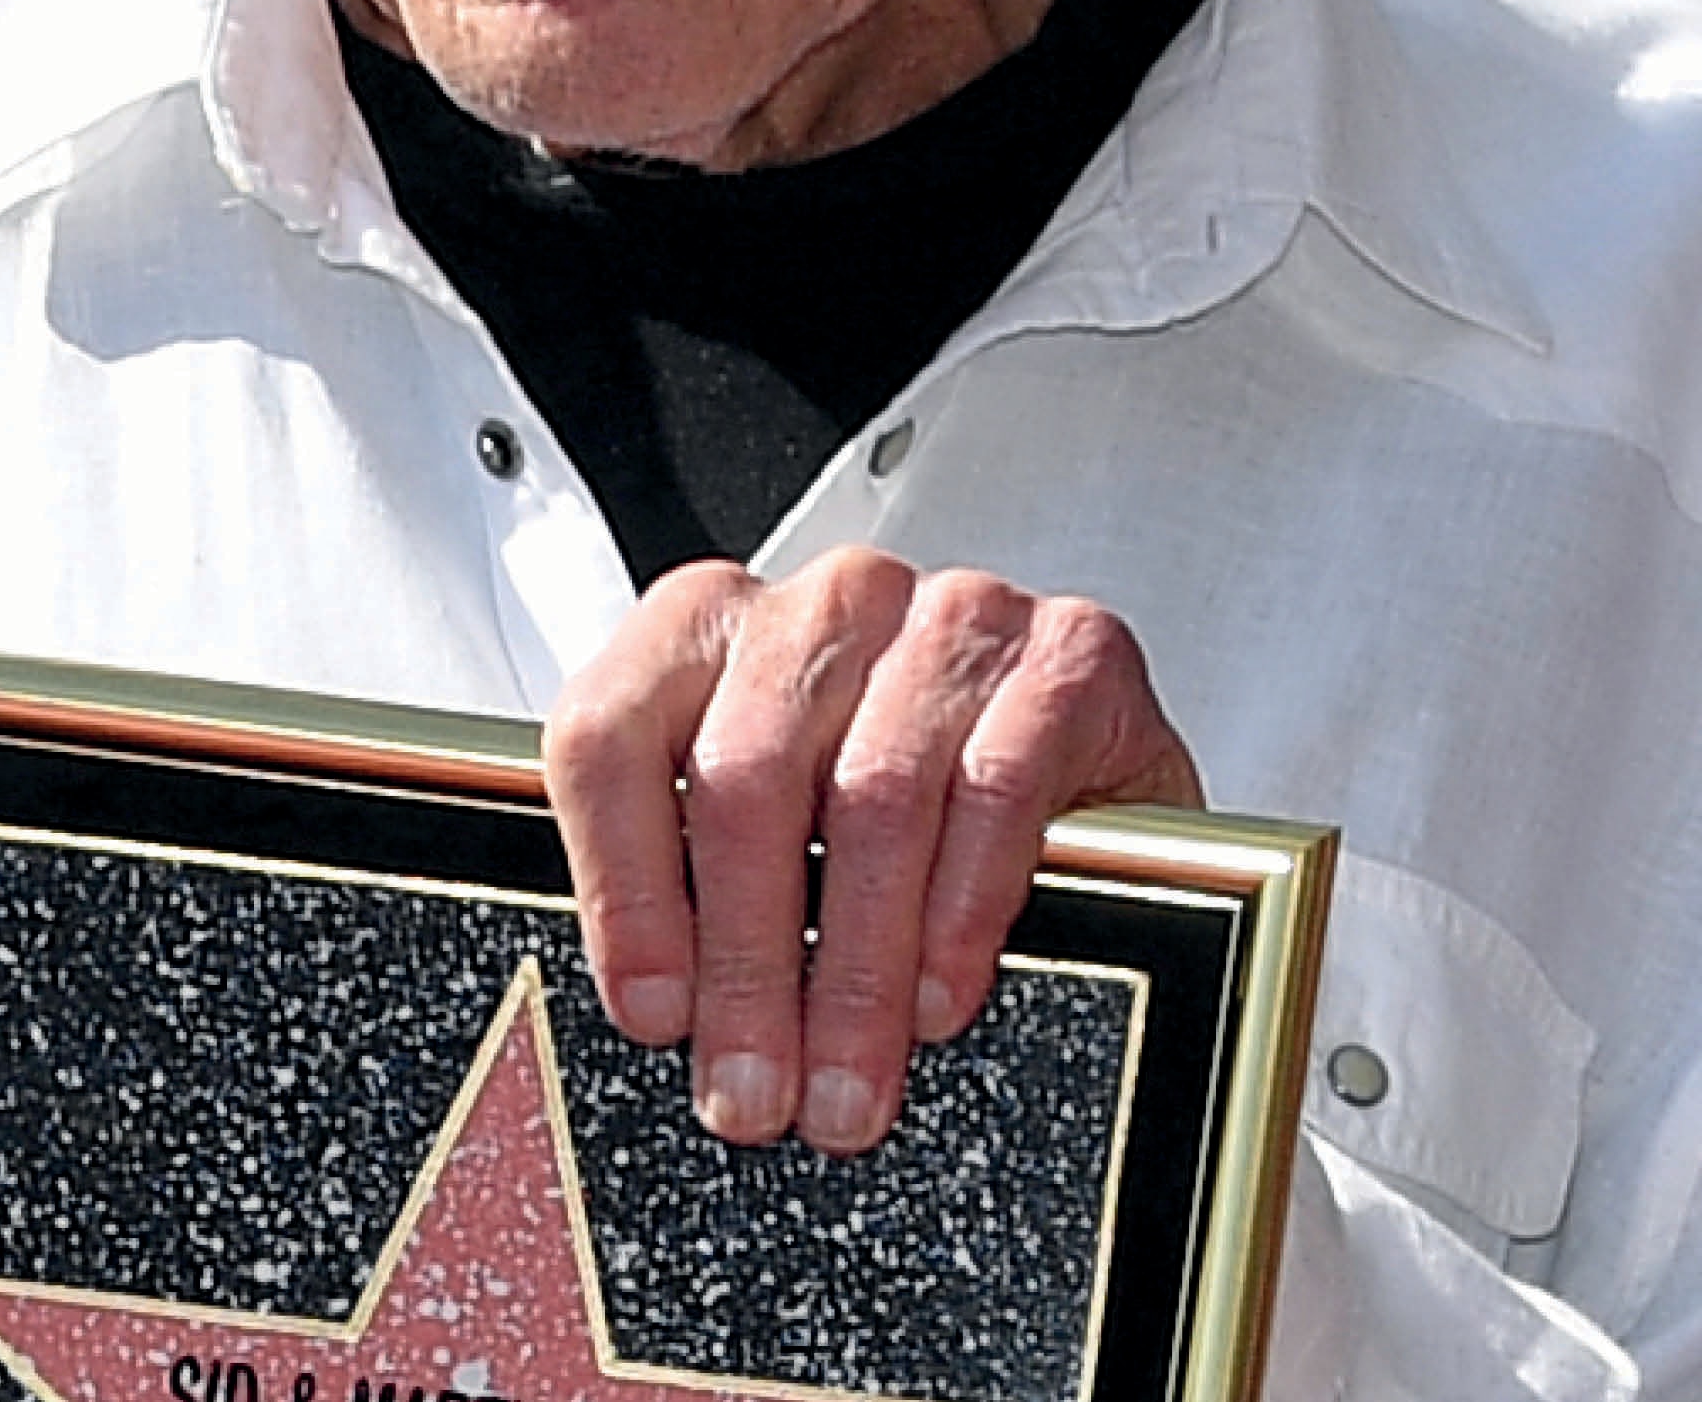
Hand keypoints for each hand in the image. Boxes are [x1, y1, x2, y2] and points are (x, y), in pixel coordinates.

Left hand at [542, 547, 1200, 1157]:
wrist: (1088, 782)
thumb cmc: (898, 816)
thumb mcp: (773, 843)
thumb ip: (691, 896)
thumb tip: (658, 1028)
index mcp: (707, 627)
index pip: (614, 732)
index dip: (624, 885)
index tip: (653, 1013)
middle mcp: (824, 606)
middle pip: (748, 775)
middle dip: (748, 962)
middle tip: (753, 1094)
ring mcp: (951, 616)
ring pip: (875, 792)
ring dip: (856, 969)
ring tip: (847, 1088)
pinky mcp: (1070, 654)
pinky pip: (999, 788)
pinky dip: (962, 913)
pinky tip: (939, 998)